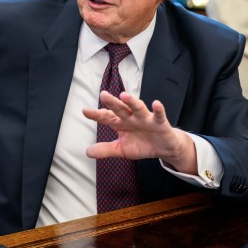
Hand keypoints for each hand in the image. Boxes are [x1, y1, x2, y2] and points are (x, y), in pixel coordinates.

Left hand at [83, 94, 197, 174]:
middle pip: (120, 109)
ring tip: (123, 95)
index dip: (96, 114)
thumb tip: (87, 152)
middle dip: (112, 102)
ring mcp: (146, 119)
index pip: (107, 117)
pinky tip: (156, 104)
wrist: (163, 149)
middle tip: (103, 95)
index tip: (85, 111)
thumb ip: (106, 150)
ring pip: (138, 108)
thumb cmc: (142, 144)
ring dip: (131, 101)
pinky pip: (159, 116)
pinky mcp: (160, 123)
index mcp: (121, 123)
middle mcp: (132, 118)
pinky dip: (158, 110)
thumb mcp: (121, 149)